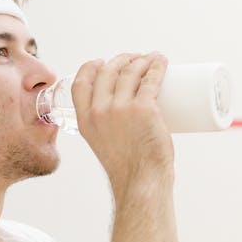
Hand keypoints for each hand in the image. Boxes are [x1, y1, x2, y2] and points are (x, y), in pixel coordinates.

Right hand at [70, 52, 173, 194]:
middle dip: (123, 59)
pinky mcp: (144, 109)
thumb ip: (106, 129)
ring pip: (131, 71)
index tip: (102, 62)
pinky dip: (157, 66)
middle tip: (136, 59)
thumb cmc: (127, 169)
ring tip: (153, 59)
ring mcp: (121, 108)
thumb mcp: (102, 145)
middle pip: (108, 71)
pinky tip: (161, 62)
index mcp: (85, 120)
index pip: (80, 83)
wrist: (140, 182)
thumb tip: (124, 118)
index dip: (91, 67)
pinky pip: (151, 79)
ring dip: (142, 59)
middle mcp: (99, 111)